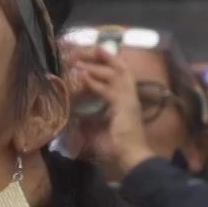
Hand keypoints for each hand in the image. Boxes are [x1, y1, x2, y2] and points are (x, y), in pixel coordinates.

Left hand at [65, 44, 154, 180]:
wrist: (131, 157)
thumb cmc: (117, 148)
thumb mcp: (98, 131)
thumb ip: (89, 122)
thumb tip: (77, 117)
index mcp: (126, 100)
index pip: (120, 75)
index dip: (108, 64)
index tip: (92, 57)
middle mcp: (130, 96)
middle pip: (121, 68)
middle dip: (105, 57)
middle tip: (88, 48)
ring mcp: (129, 99)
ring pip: (116, 74)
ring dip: (97, 65)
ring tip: (81, 59)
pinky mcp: (124, 105)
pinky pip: (108, 89)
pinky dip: (95, 81)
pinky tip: (82, 75)